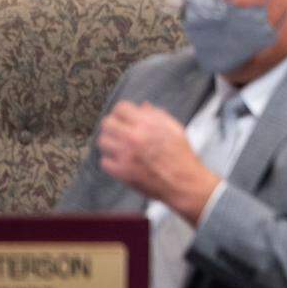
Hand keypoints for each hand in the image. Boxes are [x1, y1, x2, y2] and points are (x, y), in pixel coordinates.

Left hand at [97, 101, 219, 224]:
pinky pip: (104, 161)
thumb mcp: (174, 129)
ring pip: (102, 141)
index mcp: (147, 124)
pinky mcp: (122, 172)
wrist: (184, 182)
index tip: (124, 118)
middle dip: (113, 125)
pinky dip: (111, 162)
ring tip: (120, 147)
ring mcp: (126, 155)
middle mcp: (134, 137)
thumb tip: (143, 106)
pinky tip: (122, 162)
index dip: (122, 112)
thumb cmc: (181, 155)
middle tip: (119, 131)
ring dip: (110, 142)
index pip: (120, 108)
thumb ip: (157, 115)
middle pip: (107, 123)